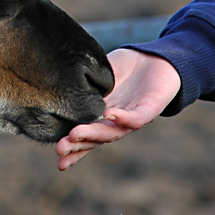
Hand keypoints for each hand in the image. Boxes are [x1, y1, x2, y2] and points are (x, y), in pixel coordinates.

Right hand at [56, 48, 180, 170]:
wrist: (156, 58)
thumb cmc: (127, 66)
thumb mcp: (100, 74)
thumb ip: (85, 83)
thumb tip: (61, 85)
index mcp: (103, 115)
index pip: (87, 135)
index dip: (74, 147)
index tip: (57, 156)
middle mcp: (117, 122)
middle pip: (97, 138)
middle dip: (78, 145)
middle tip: (60, 148)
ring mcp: (133, 117)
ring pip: (114, 132)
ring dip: (94, 134)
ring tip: (75, 134)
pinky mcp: (150, 109)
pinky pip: (137, 118)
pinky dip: (123, 118)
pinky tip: (108, 114)